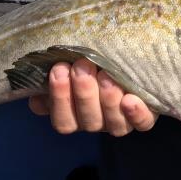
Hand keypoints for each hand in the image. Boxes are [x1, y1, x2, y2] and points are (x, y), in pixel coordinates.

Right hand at [28, 58, 157, 135]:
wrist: (126, 56)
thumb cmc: (92, 60)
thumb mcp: (70, 64)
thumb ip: (54, 75)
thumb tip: (36, 90)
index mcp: (75, 115)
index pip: (63, 120)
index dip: (60, 98)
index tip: (59, 68)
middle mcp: (97, 121)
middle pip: (88, 119)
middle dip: (83, 92)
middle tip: (82, 66)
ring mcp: (120, 120)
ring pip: (113, 123)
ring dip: (108, 99)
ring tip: (106, 75)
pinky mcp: (144, 116)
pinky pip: (142, 123)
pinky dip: (136, 114)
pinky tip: (130, 100)